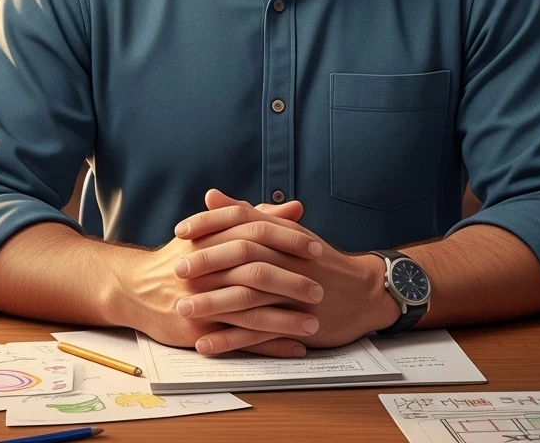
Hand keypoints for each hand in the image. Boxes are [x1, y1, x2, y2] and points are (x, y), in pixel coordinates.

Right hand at [120, 192, 324, 357]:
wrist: (135, 288)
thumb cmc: (182, 257)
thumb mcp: (213, 231)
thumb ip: (256, 217)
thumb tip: (296, 207)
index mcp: (212, 237)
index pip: (255, 232)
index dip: (287, 240)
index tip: (316, 248)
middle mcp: (205, 267)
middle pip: (255, 271)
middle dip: (291, 281)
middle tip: (321, 288)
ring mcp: (201, 299)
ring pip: (249, 309)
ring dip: (284, 319)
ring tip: (314, 323)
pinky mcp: (197, 329)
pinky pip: (238, 341)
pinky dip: (269, 345)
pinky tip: (294, 348)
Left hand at [174, 191, 400, 354]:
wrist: (362, 293)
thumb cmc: (318, 260)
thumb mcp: (285, 231)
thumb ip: (246, 213)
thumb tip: (212, 196)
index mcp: (282, 233)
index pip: (241, 220)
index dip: (210, 224)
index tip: (181, 230)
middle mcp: (287, 258)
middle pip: (243, 256)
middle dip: (208, 263)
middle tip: (176, 270)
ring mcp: (293, 291)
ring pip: (249, 296)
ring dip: (214, 304)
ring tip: (184, 310)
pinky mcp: (298, 323)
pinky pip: (260, 332)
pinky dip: (232, 339)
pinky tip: (206, 343)